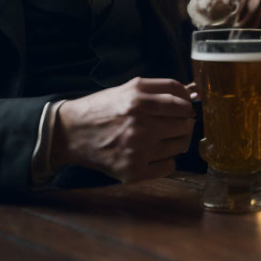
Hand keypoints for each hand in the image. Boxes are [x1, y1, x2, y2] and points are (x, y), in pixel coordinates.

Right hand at [52, 77, 195, 182]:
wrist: (70, 133)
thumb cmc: (101, 108)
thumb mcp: (127, 88)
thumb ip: (158, 90)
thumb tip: (190, 94)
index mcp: (138, 98)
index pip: (180, 100)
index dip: (187, 103)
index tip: (186, 107)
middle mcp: (140, 123)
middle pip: (185, 123)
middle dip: (184, 122)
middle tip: (176, 123)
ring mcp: (137, 149)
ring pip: (180, 145)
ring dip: (177, 140)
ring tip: (164, 138)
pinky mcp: (133, 171)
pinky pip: (169, 166)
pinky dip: (168, 160)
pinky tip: (156, 153)